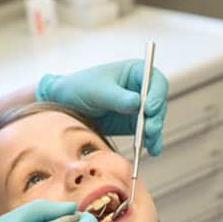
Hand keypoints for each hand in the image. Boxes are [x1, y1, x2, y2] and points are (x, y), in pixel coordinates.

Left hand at [35, 60, 168, 154]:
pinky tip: (152, 150)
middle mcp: (140, 89)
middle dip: (156, 117)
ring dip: (155, 132)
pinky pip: (146, 133)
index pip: (155, 80)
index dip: (157, 94)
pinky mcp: (133, 124)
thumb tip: (138, 104)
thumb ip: (118, 98)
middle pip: (158, 102)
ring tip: (151, 144)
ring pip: (154, 120)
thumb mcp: (98, 91)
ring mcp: (138, 108)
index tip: (149, 109)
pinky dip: (150, 141)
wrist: (64, 106)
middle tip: (150, 130)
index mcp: (134, 72)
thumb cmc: (79, 88)